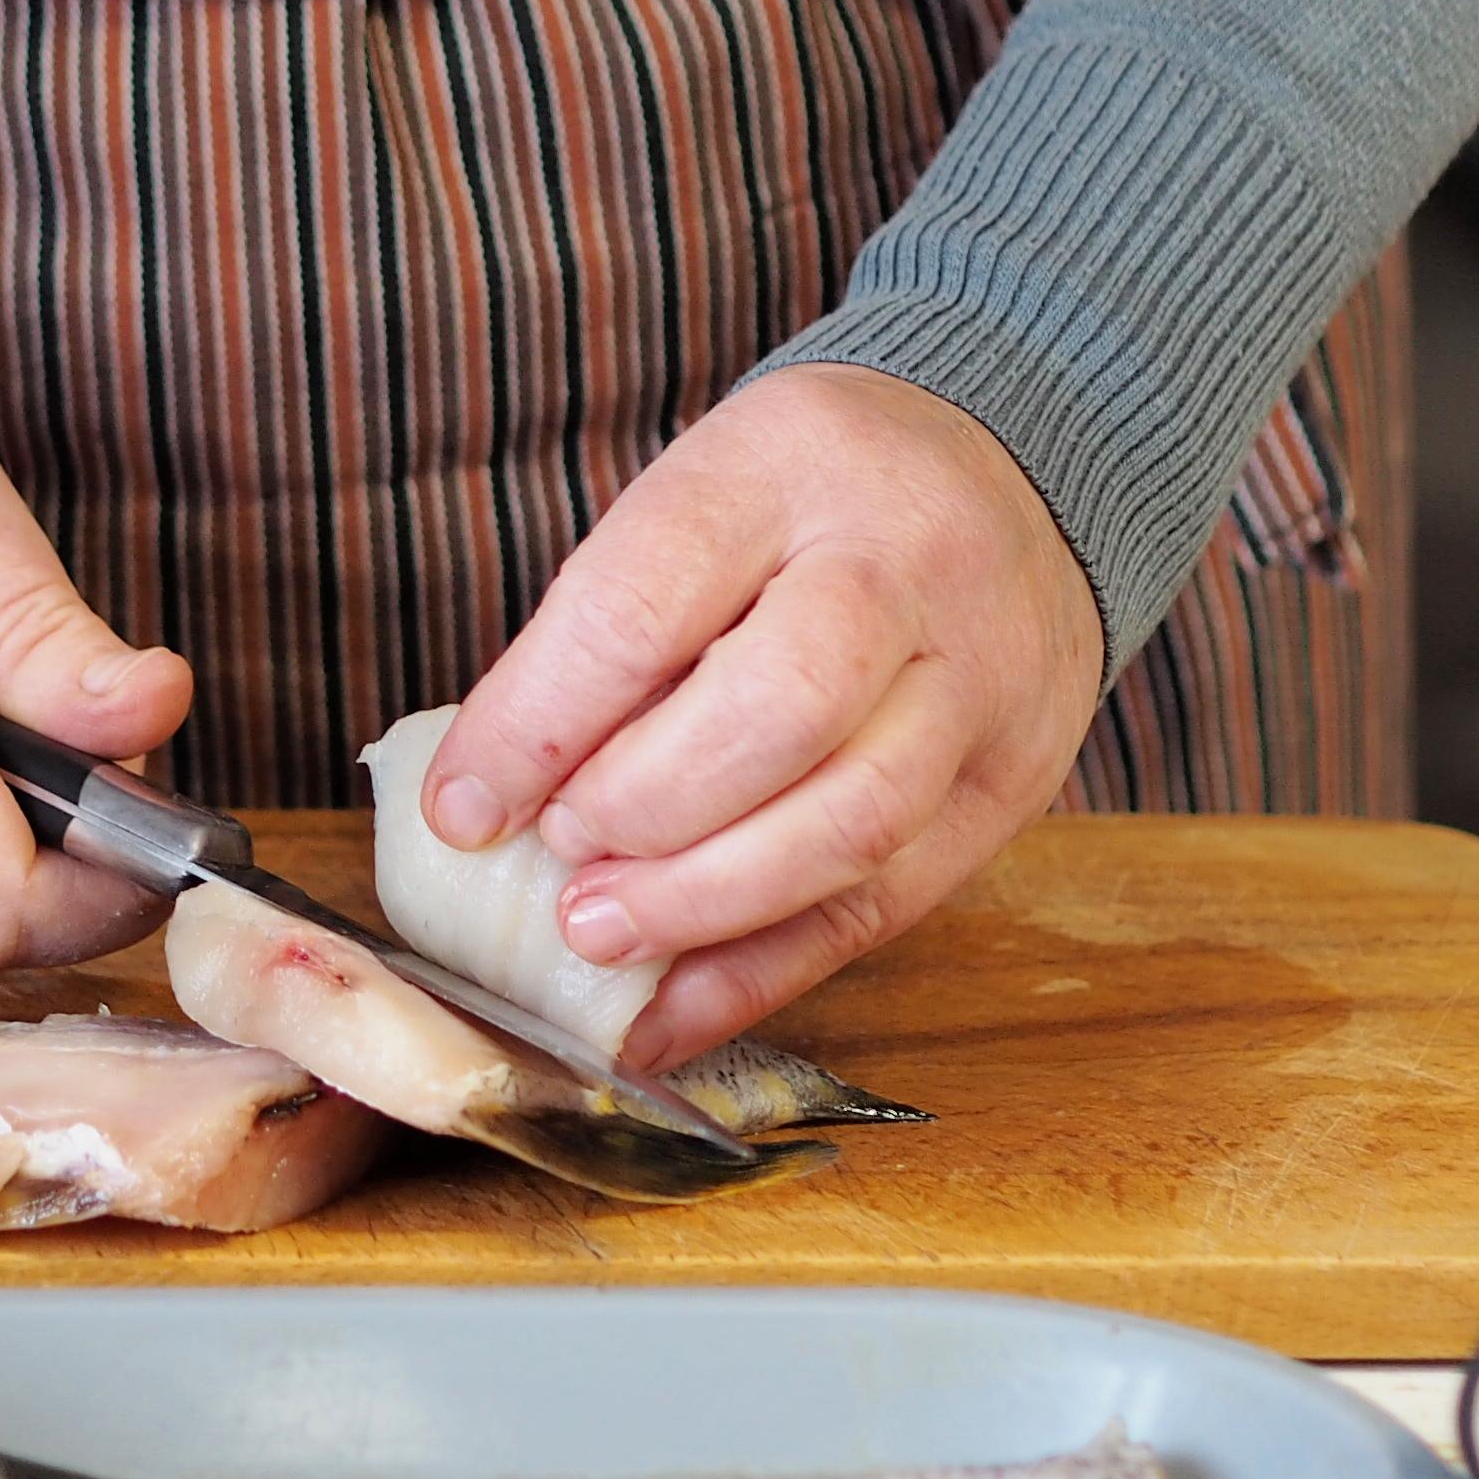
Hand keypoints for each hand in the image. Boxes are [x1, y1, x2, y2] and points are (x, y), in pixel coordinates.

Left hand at [422, 364, 1100, 1063]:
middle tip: (559, 852)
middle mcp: (909, 565)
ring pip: (853, 820)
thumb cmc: (806, 505)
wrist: (1013, 470)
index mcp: (791, 464)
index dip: (539, 725)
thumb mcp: (701, 504)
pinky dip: (764, 974)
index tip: (464, 811)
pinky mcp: (1015, 779)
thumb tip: (491, 804)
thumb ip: (610, 635)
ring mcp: (984, 678)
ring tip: (599, 931)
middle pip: (779, 709)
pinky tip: (669, 1014)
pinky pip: (889, 904)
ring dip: (704, 904)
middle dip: (643, 809)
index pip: (648, 604)